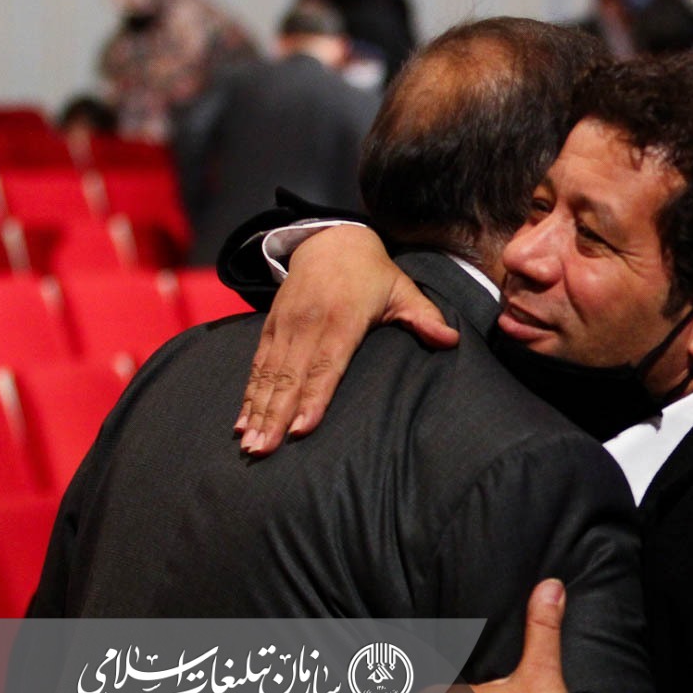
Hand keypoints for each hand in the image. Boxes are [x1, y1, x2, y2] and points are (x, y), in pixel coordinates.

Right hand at [234, 225, 458, 454]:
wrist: (331, 240)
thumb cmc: (374, 274)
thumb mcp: (403, 290)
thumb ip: (424, 317)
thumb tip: (451, 339)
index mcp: (343, 319)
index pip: (326, 365)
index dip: (314, 398)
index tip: (302, 428)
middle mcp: (309, 324)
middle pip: (291, 377)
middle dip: (276, 416)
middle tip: (264, 451)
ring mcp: (286, 326)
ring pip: (269, 375)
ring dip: (257, 411)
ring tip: (250, 444)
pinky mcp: (271, 326)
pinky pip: (257, 365)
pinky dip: (248, 394)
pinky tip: (241, 423)